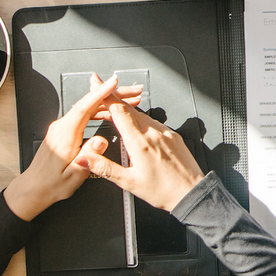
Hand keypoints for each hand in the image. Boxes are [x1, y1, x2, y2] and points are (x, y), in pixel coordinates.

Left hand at [4, 73, 144, 220]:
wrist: (34, 188)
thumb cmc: (51, 184)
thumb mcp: (74, 175)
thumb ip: (88, 157)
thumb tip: (101, 141)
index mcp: (64, 135)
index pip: (83, 107)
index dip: (100, 93)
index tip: (113, 83)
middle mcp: (62, 127)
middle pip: (89, 103)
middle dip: (112, 94)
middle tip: (133, 92)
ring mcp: (62, 127)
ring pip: (88, 107)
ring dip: (109, 102)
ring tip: (128, 101)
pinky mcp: (65, 130)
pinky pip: (85, 114)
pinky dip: (100, 110)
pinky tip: (111, 112)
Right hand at [74, 101, 205, 211]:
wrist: (192, 193)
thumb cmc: (163, 191)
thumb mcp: (128, 182)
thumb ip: (104, 168)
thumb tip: (84, 159)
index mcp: (140, 143)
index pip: (119, 111)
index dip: (106, 96)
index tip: (96, 83)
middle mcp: (154, 133)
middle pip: (129, 109)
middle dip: (113, 100)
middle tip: (100, 92)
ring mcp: (165, 133)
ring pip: (142, 115)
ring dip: (127, 110)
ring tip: (115, 112)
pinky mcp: (174, 135)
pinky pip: (154, 122)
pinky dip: (141, 120)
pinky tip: (137, 127)